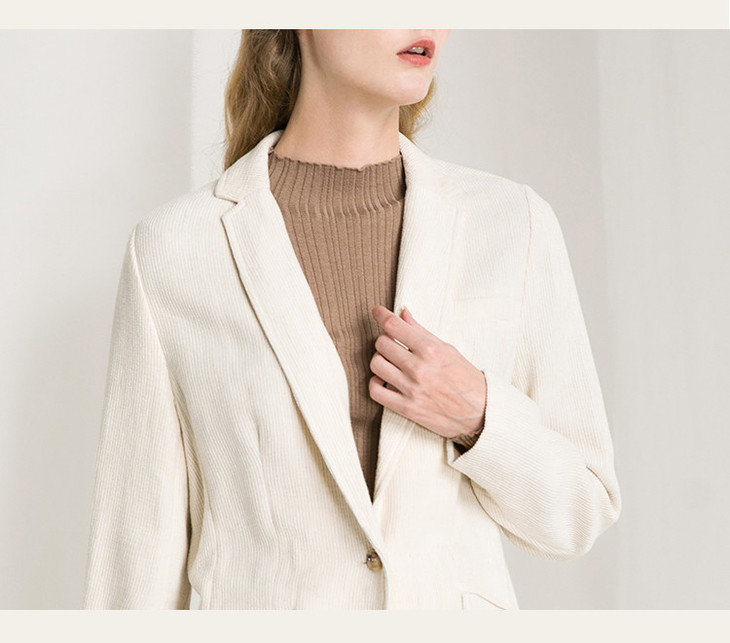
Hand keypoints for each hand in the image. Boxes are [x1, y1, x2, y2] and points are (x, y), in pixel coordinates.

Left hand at [368, 305, 486, 439]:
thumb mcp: (448, 349)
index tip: (377, 312)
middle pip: (381, 343)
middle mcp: (419, 368)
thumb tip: (403, 313)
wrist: (481, 412)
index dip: (381, 315)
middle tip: (393, 344)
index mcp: (431, 350)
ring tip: (391, 363)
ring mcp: (411, 388)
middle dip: (385, 340)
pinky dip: (376, 383)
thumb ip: (421, 331)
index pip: (394, 326)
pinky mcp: (407, 408)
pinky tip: (385, 380)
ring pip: (376, 364)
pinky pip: (375, 392)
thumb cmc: (466, 379)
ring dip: (380, 360)